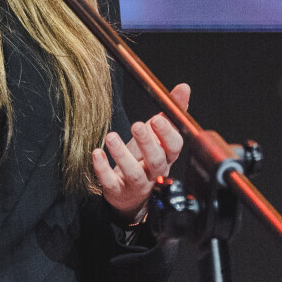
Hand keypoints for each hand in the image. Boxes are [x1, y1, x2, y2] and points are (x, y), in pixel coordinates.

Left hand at [92, 83, 190, 223]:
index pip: (174, 147)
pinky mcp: (118, 191)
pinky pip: (111, 183)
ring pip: (134, 173)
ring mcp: (136, 184)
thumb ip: (170, 113)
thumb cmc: (144, 158)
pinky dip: (103, 169)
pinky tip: (97, 153)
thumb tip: (184, 87)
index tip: (157, 119)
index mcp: (166, 156)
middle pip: (156, 160)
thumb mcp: (157, 134)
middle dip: (147, 143)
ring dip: (122, 155)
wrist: (130, 193)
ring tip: (111, 137)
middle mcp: (154, 172)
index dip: (167, 134)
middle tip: (137, 125)